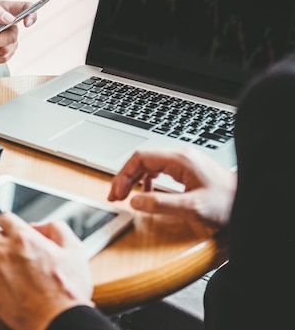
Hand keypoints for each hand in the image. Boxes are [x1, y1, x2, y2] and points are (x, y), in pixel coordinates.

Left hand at [0, 1, 35, 64]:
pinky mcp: (6, 52)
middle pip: (13, 36)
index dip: (32, 15)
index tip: (26, 23)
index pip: (27, 8)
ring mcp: (9, 39)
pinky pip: (4, 59)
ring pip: (7, 49)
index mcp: (6, 10)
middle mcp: (11, 25)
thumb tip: (10, 18)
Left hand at [0, 212, 94, 329]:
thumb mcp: (74, 250)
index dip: (8, 223)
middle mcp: (5, 250)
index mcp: (24, 237)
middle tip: (0, 244)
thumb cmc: (70, 288)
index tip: (10, 231)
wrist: (61, 320)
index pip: (3, 218)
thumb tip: (37, 226)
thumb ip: (57, 228)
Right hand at [108, 147, 236, 227]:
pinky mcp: (186, 170)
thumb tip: (134, 201)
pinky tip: (146, 194)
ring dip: (133, 179)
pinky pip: (158, 170)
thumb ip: (161, 204)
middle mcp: (180, 156)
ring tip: (125, 196)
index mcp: (179, 159)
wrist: (249, 203)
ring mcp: (183, 162)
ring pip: (148, 164)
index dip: (123, 175)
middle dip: (124, 177)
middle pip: (141, 160)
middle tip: (115, 197)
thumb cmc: (228, 204)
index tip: (117, 194)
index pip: (139, 158)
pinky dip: (146, 181)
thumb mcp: (192, 207)